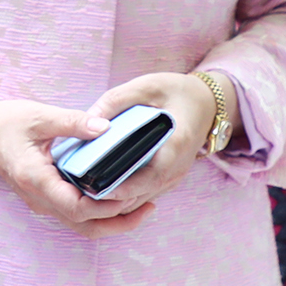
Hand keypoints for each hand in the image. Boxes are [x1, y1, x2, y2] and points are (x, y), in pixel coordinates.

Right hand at [0, 93, 154, 238]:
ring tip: (143, 205)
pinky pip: (77, 214)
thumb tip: (106, 128)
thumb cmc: (5, 123)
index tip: (132, 192)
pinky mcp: (48, 198)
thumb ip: (73, 123)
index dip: (107, 206)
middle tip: (151, 206)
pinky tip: (119, 195)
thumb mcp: (39, 116)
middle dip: (119, 221)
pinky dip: (101, 211)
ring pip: (82, 225)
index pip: (76, 207)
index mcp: (36, 179)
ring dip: (112, 221)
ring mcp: (43, 202)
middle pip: (85, 225)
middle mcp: (40, 198)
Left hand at [78, 71, 220, 217]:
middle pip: (141, 194)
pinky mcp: (167, 180)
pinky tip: (99, 182)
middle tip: (79, 189)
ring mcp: (173, 178)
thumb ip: (117, 99)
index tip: (96, 188)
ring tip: (84, 187)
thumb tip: (89, 119)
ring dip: (114, 199)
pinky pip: (142, 194)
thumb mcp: (148, 85)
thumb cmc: (176, 92)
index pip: (151, 177)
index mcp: (176, 145)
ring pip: (140, 199)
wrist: (205, 104)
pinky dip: (122, 194)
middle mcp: (177, 168)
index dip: (124, 188)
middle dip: (111, 197)